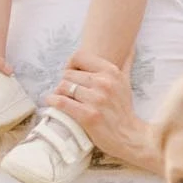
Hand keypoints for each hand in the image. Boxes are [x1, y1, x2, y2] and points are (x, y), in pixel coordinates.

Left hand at [50, 51, 153, 169]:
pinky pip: (61, 102)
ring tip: (62, 99)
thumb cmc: (124, 109)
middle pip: (68, 74)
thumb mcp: (126, 82)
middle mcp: (104, 83)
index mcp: (111, 72)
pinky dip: (52, 101)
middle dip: (66, 83)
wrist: (130, 137)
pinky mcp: (88, 116)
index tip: (72, 75)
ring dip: (59, 93)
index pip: (79, 56)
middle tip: (68, 93)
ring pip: (63, 87)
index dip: (71, 65)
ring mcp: (96, 100)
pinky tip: (51, 102)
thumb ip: (126, 63)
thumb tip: (131, 45)